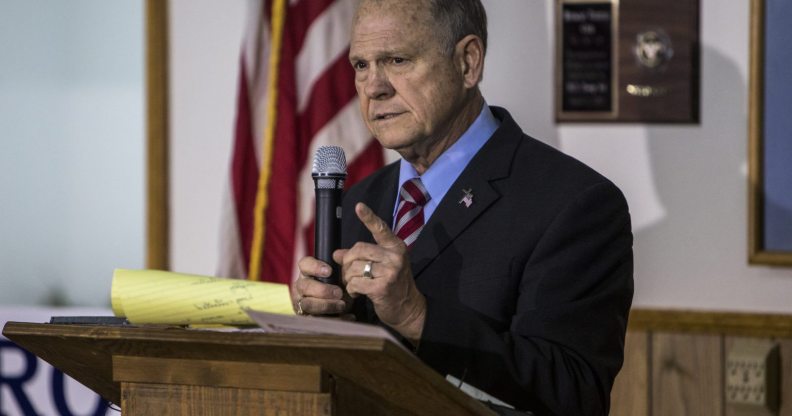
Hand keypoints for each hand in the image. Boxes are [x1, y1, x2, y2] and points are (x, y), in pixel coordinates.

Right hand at [292, 256, 347, 315]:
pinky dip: (334, 319)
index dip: (315, 267)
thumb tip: (338, 254)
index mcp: (308, 273)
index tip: (329, 271)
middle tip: (339, 292)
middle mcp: (301, 288)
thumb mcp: (342, 276)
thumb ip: (342, 264)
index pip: (304, 264)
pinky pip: (316, 320)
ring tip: (343, 305)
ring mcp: (302, 304)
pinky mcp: (307, 319)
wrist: (344, 308)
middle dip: (322, 290)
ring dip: (327, 305)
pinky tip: (348, 316)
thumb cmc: (339, 287)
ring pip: (308, 304)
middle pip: (304, 286)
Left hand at [333, 202, 425, 342]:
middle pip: (358, 249)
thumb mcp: (381, 266)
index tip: (358, 206)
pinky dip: (352, 289)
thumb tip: (337, 253)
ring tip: (356, 285)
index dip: (368, 217)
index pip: (380, 228)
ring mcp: (390, 272)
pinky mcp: (382, 287)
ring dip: (349, 278)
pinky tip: (358, 293)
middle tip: (350, 273)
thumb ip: (361, 256)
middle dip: (348, 262)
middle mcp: (394, 257)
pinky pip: (355, 283)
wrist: (409, 308)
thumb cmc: (393, 285)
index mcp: (395, 247)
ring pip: (354, 267)